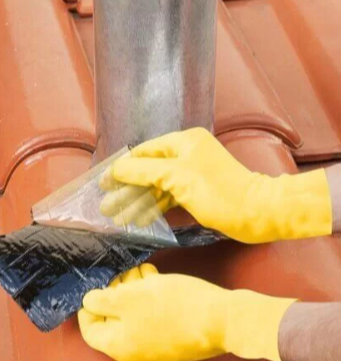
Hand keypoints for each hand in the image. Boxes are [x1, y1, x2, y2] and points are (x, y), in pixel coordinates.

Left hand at [79, 265, 295, 360]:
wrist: (222, 318)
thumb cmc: (170, 306)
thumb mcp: (128, 297)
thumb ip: (101, 301)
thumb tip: (89, 303)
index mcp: (120, 348)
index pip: (90, 331)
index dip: (88, 306)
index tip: (96, 285)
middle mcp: (137, 355)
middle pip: (115, 321)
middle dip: (117, 292)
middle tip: (126, 272)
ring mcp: (158, 351)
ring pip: (135, 317)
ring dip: (134, 292)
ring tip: (143, 271)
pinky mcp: (175, 340)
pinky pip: (153, 319)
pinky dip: (150, 300)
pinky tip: (155, 279)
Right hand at [109, 127, 331, 242]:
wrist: (257, 214)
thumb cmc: (219, 192)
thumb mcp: (177, 177)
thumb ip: (143, 171)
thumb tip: (116, 168)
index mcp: (183, 141)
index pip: (143, 152)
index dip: (121, 168)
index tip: (103, 184)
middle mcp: (187, 153)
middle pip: (148, 170)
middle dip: (127, 189)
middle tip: (107, 207)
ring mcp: (191, 173)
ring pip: (157, 185)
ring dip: (138, 201)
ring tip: (118, 217)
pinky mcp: (196, 191)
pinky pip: (168, 196)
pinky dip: (154, 207)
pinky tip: (139, 219)